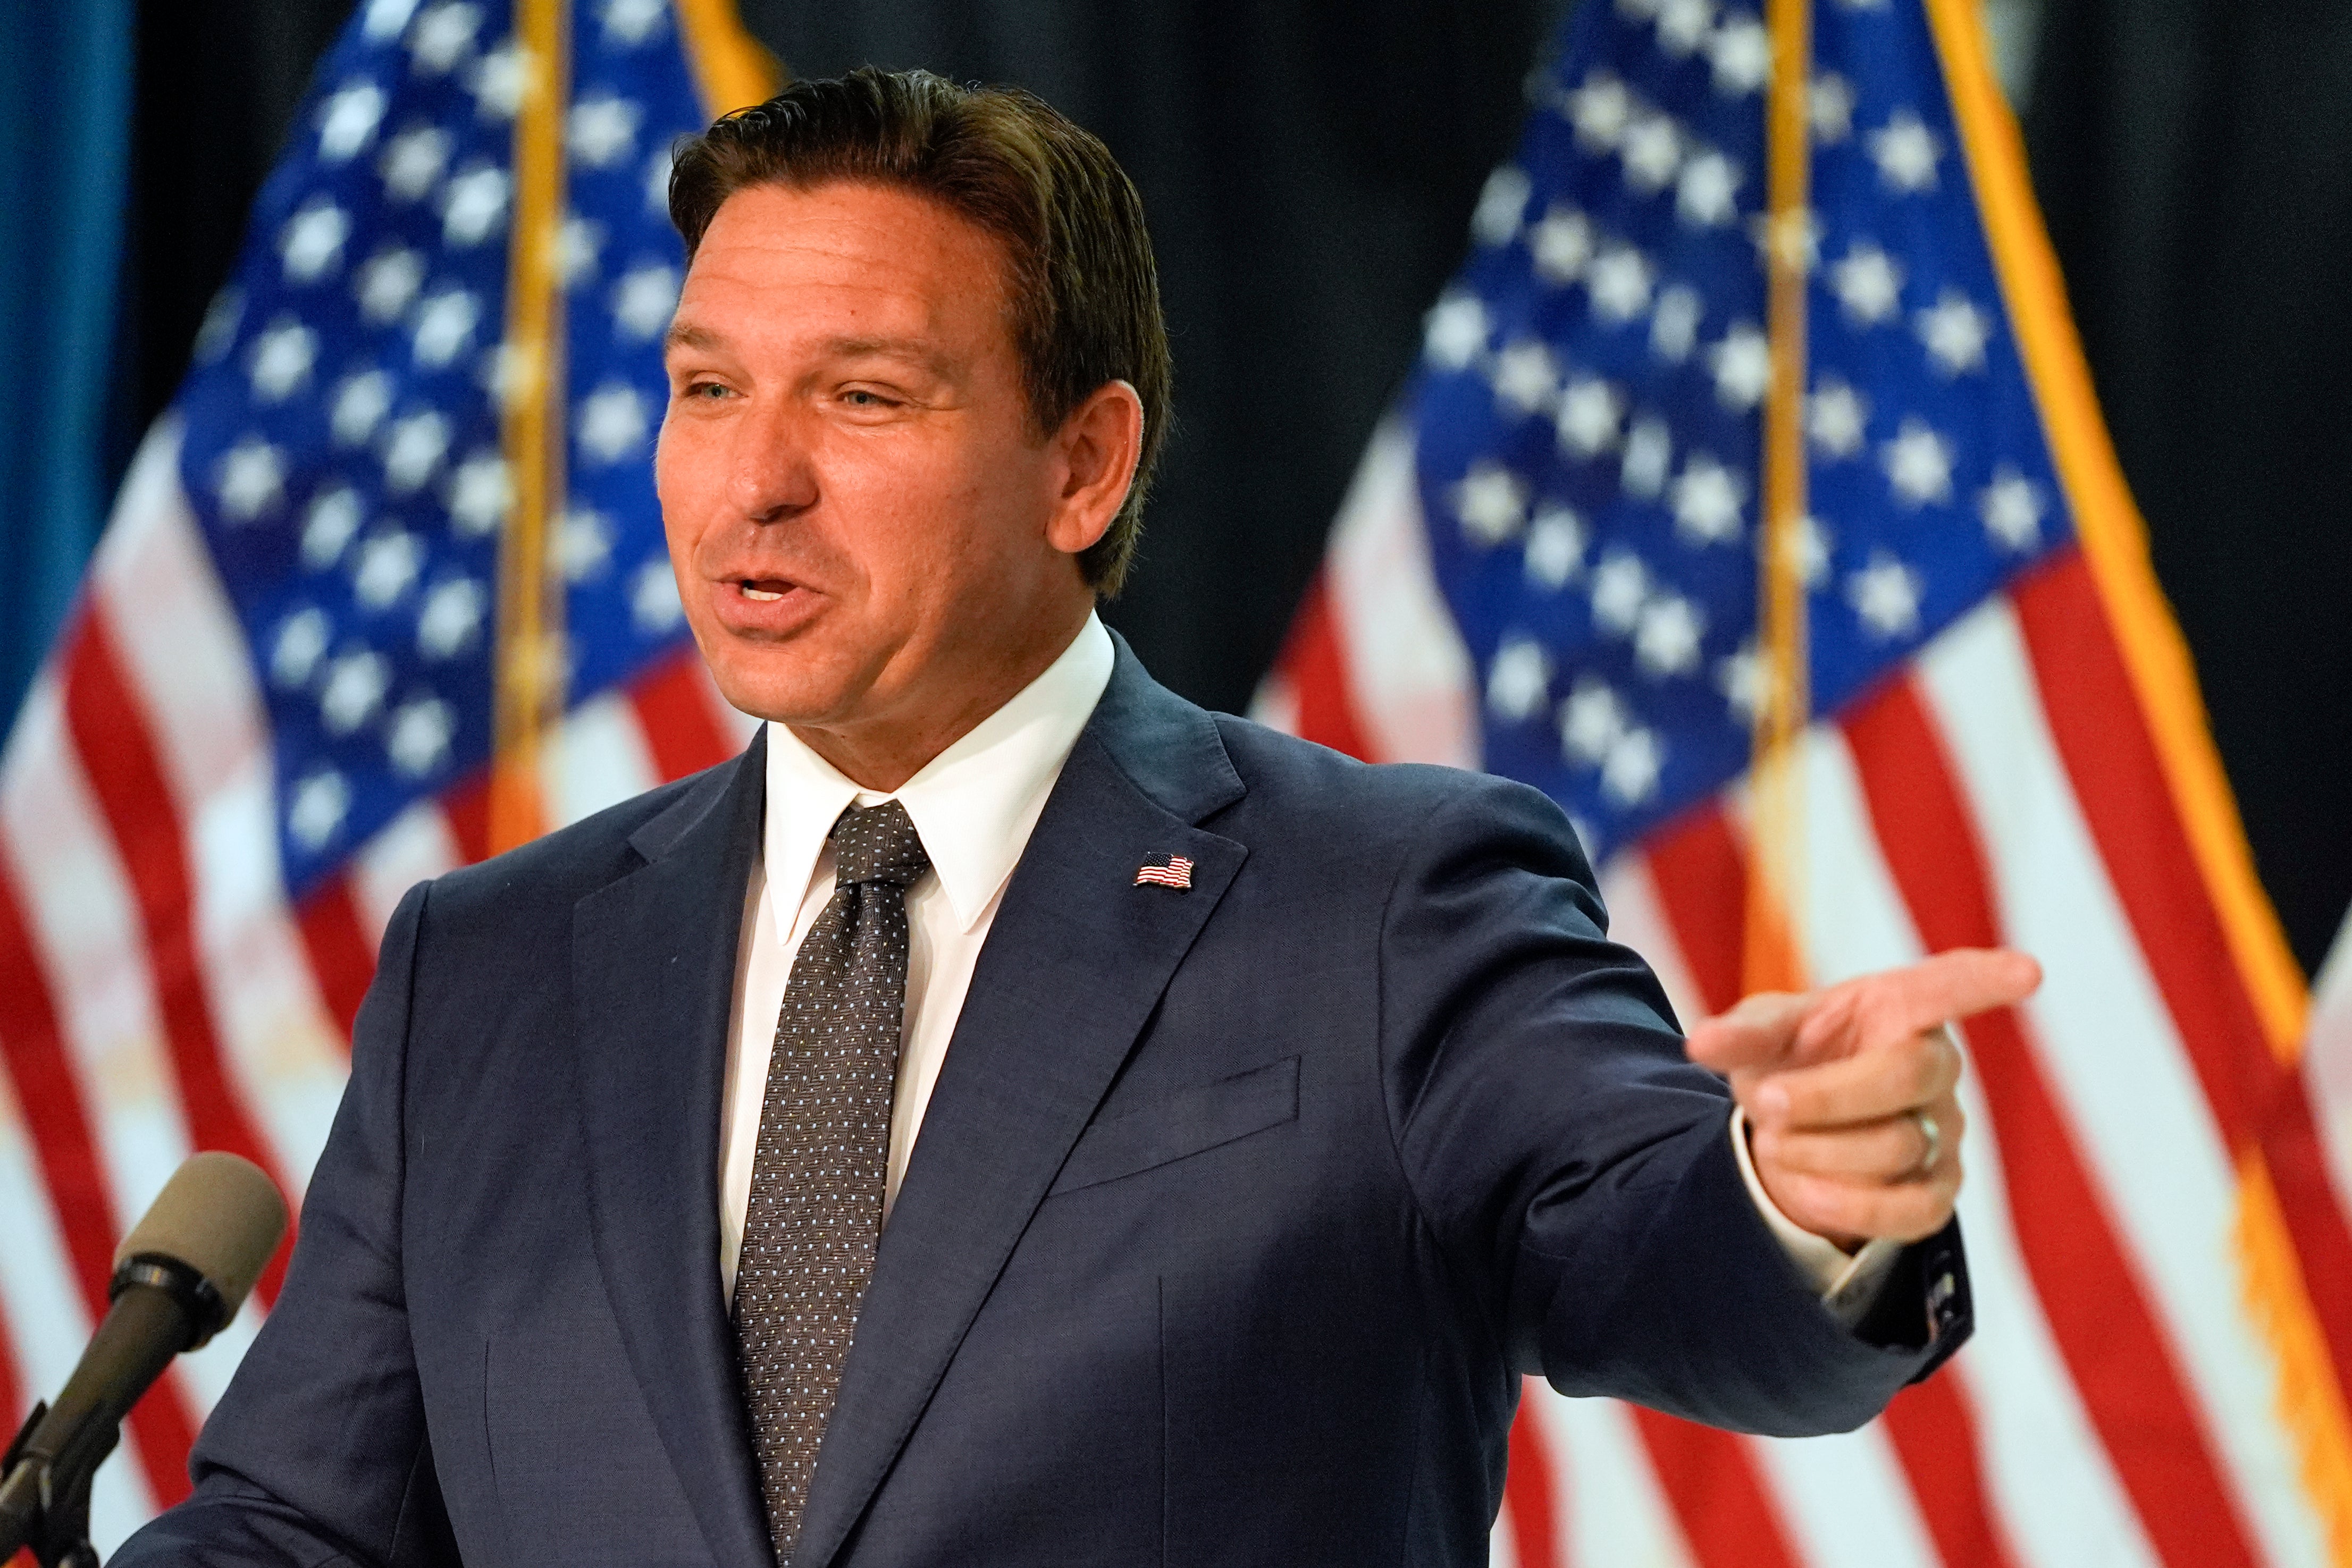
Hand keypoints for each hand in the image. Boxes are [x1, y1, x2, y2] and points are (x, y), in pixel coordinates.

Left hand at [1683, 948, 2041, 1249]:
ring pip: (1897, 1146)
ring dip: (1818, 1149)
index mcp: (1897, 1007)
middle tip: (1767, 1104)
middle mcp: (1935, 1065)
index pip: (1948, 987)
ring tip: (1775, 1141)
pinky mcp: (1939, 1192)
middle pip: (1909, 1073)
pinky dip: (1848, 1206)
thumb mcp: (1761, 1034)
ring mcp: (1945, 1131)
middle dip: (1829, 1096)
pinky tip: (1803, 1189)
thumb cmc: (1791, 1058)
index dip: (1985, 980)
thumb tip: (1702, 1043)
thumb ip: (1741, 1034)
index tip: (2029, 972)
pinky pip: (1911, 1211)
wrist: (1793, 1126)